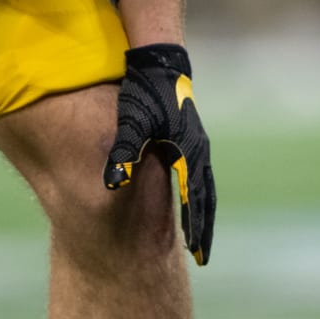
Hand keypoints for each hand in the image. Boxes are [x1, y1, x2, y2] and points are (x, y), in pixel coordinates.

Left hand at [104, 43, 215, 265]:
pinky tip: (189, 204)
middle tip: (202, 256)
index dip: (195, 225)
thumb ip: (123, 155)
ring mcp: (196, 145)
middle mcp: (197, 151)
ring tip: (198, 238)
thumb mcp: (131, 123)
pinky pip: (197, 175)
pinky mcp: (190, 138)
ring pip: (204, 186)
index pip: (194, 197)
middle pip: (206, 197)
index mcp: (187, 151)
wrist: (158, 61)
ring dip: (202, 212)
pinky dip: (197, 195)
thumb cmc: (144, 92)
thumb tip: (113, 185)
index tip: (196, 253)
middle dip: (203, 227)